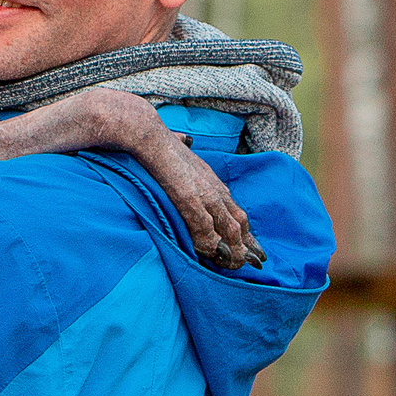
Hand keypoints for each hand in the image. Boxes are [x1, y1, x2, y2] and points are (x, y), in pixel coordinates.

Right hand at [63, 91, 262, 269]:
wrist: (144, 130)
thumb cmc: (156, 138)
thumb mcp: (178, 147)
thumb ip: (184, 148)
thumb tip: (186, 141)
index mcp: (211, 179)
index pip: (236, 210)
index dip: (246, 231)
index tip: (252, 248)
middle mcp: (213, 187)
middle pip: (240, 222)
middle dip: (247, 246)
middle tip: (252, 264)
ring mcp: (203, 193)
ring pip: (230, 229)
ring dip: (233, 250)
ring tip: (233, 266)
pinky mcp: (189, 198)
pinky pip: (206, 228)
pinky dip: (210, 244)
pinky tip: (209, 255)